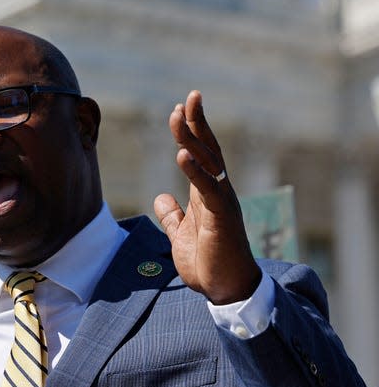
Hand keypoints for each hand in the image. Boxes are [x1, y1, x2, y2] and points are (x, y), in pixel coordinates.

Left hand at [154, 90, 260, 304]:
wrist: (225, 289)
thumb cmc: (208, 263)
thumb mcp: (181, 236)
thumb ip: (172, 216)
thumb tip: (161, 198)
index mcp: (207, 195)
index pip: (201, 155)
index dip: (192, 132)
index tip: (182, 108)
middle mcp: (218, 193)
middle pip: (208, 150)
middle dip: (197, 123)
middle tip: (189, 97)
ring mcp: (222, 203)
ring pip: (209, 163)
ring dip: (193, 138)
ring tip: (180, 115)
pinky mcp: (222, 218)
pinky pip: (208, 189)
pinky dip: (195, 171)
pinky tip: (182, 155)